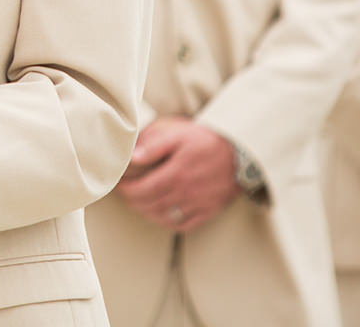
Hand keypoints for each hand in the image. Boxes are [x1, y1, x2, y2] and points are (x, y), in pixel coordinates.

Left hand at [115, 117, 238, 232]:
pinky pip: (183, 225)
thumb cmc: (208, 139)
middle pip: (149, 205)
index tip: (118, 184)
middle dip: (132, 201)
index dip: (126, 190)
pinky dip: (167, 222)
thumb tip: (132, 158)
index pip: (141, 190)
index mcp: (176, 174)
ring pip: (163, 217)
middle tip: (125, 193)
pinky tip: (160, 214)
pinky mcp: (208, 211)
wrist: (242, 152)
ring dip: (146, 212)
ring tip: (138, 203)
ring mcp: (197, 204)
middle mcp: (185, 193)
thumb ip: (155, 146)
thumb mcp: (180, 134)